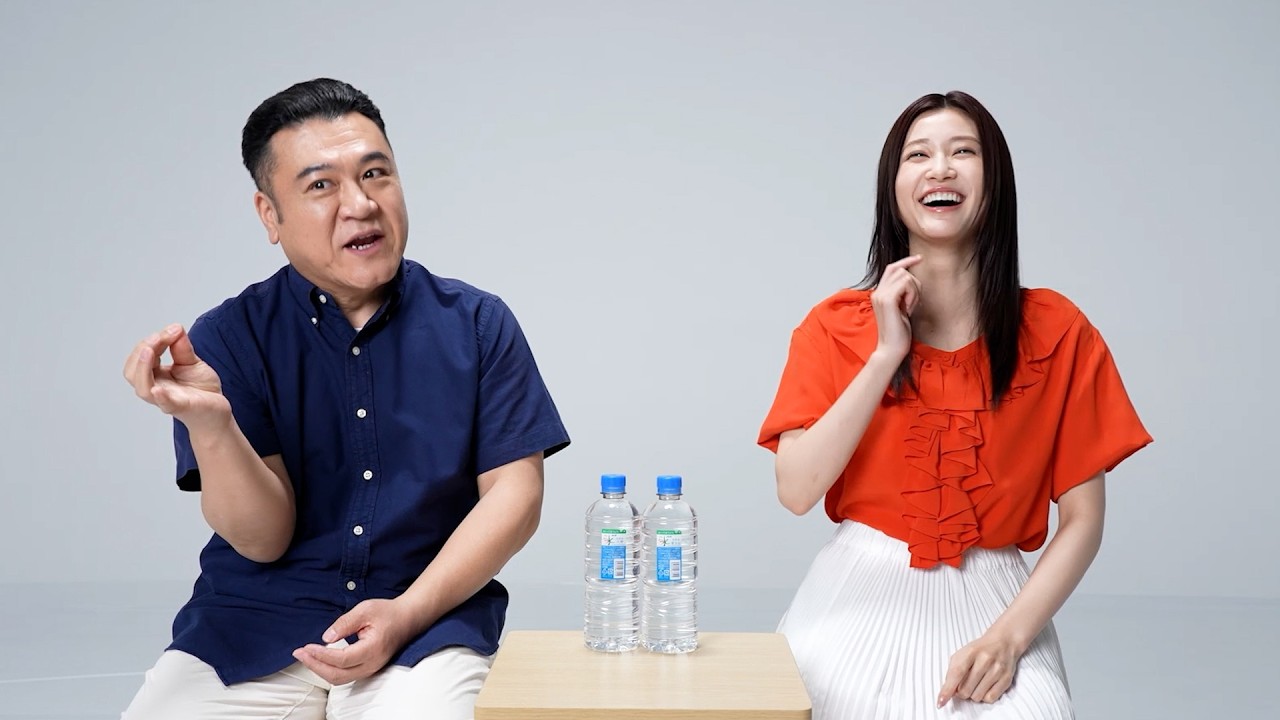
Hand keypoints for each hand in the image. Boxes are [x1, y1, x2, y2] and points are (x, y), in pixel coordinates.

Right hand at [122, 324, 228, 428]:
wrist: (217, 412)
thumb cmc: (201, 389)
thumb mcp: (192, 362)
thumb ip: (182, 347)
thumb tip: (175, 328)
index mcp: (155, 376)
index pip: (142, 356)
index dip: (152, 340)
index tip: (173, 330)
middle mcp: (155, 388)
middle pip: (133, 371)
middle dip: (142, 350)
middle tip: (160, 336)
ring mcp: (167, 399)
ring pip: (143, 388)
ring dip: (143, 367)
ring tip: (149, 350)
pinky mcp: (182, 408)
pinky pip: (166, 404)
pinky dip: (161, 397)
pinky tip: (158, 389)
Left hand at [292, 598, 418, 684]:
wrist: (407, 619)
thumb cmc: (387, 612)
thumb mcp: (365, 609)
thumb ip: (345, 623)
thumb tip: (326, 637)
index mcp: (373, 648)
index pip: (342, 659)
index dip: (321, 655)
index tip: (306, 647)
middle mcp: (372, 664)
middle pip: (337, 675)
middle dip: (315, 665)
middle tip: (299, 653)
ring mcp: (371, 669)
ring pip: (339, 679)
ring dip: (320, 669)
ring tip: (305, 656)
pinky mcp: (367, 668)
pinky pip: (344, 676)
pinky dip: (329, 670)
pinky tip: (319, 659)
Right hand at [869, 255, 922, 362]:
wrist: (891, 349)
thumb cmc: (898, 334)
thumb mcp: (901, 309)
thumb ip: (903, 295)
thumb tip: (912, 280)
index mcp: (879, 294)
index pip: (891, 268)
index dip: (906, 261)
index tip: (919, 258)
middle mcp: (877, 292)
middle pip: (900, 270)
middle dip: (914, 283)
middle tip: (914, 302)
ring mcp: (880, 295)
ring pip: (905, 275)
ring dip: (914, 290)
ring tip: (910, 307)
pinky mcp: (887, 300)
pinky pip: (906, 283)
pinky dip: (913, 295)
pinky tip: (909, 309)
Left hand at [937, 631, 1021, 706]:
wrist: (1003, 642)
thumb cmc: (980, 650)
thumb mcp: (962, 654)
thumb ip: (953, 671)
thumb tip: (948, 691)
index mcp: (971, 652)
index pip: (956, 673)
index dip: (948, 689)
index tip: (941, 701)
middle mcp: (985, 660)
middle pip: (965, 690)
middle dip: (961, 691)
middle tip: (964, 684)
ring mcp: (997, 670)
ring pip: (977, 696)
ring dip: (972, 694)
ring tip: (975, 684)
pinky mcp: (1006, 679)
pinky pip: (990, 699)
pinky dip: (984, 697)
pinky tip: (984, 687)